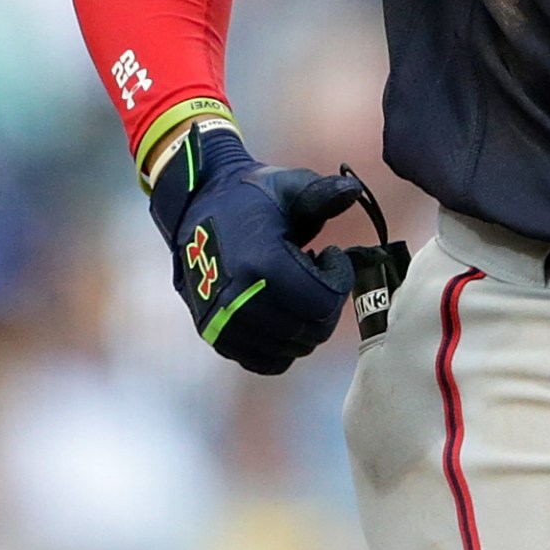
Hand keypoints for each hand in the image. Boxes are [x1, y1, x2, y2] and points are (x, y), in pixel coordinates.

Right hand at [147, 124, 361, 374]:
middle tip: (317, 274)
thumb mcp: (289, 187)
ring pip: (293, 349)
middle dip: (327, 303)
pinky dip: (284, 344)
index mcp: (260, 264)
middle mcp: (239, 302)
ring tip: (295, 288)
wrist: (195, 209)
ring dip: (306, 322)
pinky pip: (267, 362)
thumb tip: (354, 189)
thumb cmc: (251, 196)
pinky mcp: (216, 338)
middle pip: (312, 330)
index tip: (332, 255)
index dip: (340, 278)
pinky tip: (281, 311)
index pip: (323, 300)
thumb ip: (323, 194)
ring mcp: (224, 325)